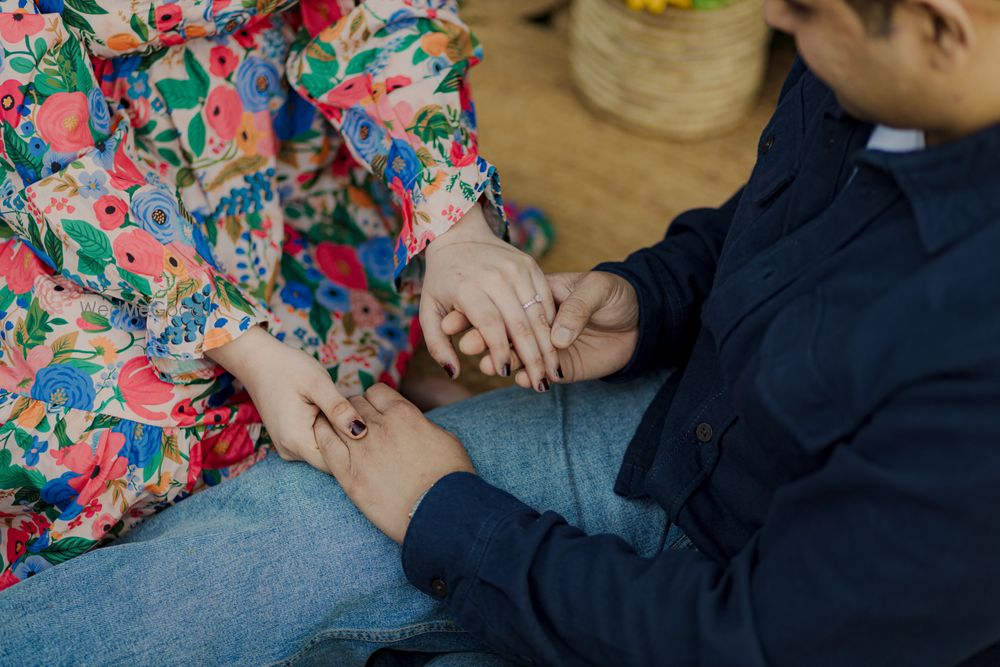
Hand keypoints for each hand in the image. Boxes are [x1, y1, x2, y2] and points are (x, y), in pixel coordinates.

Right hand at [206, 326, 367, 470]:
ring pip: (324, 452)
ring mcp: (289, 447)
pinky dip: (327, 432)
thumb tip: (361, 431)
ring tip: (343, 410)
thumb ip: (338, 408)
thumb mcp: (318, 383)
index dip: (356, 448)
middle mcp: (291, 451)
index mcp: (297, 441)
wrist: (259, 361)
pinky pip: (315, 444)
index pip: (337, 463)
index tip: (366, 425)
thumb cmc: (289, 368)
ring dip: (338, 436)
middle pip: (331, 459)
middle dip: (348, 442)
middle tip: (358, 413)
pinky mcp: (290, 440)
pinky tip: (331, 413)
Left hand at [313, 384, 475, 543]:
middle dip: (356, 410)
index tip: (375, 410)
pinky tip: (324, 439)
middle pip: (354, 404)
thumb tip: (412, 423)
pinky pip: (326, 447)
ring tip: (338, 429)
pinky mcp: (349, 477)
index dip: (375, 400)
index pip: (376, 391)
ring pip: (335, 421)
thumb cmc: (451, 478)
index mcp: (404, 414)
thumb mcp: (445, 438)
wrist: (442, 514)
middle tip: (357, 423)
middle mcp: (379, 427)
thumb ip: (421, 424)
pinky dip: (323, 437)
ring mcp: (361, 452)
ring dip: (336, 422)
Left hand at [421, 203, 559, 392]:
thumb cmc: (441, 280)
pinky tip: (557, 348)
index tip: (507, 374)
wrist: (459, 235)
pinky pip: (546, 300)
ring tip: (555, 373)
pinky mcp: (531, 265)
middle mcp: (495, 277)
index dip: (500, 351)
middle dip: (534, 359)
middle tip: (542, 384)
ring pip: (538, 314)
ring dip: (550, 347)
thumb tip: (454, 373)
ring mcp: (516, 269)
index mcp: (468, 287)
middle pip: (520, 323)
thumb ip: (436, 344)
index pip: (490, 325)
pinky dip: (553, 325)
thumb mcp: (428, 309)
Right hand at [443, 271, 639, 387]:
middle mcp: (539, 322)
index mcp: (541, 295)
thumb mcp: (598, 290)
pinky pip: (541, 374)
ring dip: (502, 361)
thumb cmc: (619, 294)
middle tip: (468, 345)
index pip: (507, 303)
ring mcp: (549, 346)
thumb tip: (556, 338)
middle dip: (484, 338)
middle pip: (507, 331)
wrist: (644, 319)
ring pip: (519, 355)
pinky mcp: (564, 367)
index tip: (459, 318)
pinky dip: (529, 378)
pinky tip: (520, 380)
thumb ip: (577, 309)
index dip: (482, 310)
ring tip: (488, 366)